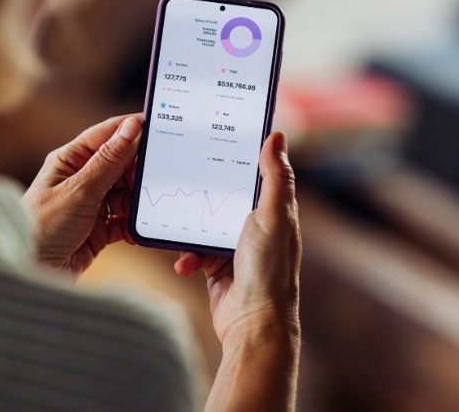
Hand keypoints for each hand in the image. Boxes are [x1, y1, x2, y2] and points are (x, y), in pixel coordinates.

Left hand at [22, 114, 141, 276]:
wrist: (31, 273)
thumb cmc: (42, 227)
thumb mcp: (80, 190)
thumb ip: (109, 160)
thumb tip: (131, 127)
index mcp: (70, 160)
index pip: (107, 135)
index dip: (132, 129)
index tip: (160, 127)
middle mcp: (81, 179)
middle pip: (121, 165)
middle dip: (138, 172)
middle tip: (154, 179)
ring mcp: (90, 205)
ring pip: (126, 194)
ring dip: (137, 200)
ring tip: (145, 208)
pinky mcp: (98, 230)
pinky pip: (124, 220)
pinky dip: (132, 224)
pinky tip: (138, 229)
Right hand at [174, 131, 300, 343]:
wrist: (253, 323)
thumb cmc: (269, 269)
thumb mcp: (273, 215)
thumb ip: (275, 176)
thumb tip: (277, 135)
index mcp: (274, 208)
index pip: (256, 172)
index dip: (238, 155)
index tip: (213, 137)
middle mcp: (256, 224)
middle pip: (224, 195)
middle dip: (203, 191)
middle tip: (181, 178)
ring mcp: (235, 246)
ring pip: (203, 222)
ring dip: (190, 230)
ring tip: (181, 235)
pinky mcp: (217, 266)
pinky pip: (195, 250)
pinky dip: (187, 256)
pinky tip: (185, 264)